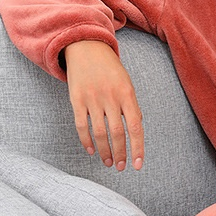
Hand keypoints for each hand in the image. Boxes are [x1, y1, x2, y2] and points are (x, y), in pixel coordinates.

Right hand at [64, 40, 144, 170]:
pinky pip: (81, 125)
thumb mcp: (127, 83)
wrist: (87, 48)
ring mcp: (93, 99)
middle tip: (122, 167)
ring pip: (100, 132)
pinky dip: (86, 140)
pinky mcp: (76, 100)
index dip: (138, 147)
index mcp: (128, 94)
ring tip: (109, 162)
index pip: (136, 126)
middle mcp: (111, 97)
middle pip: (117, 133)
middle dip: (121, 153)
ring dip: (105, 151)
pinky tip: (92, 150)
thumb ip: (131, 105)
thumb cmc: (111, 69)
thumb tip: (136, 127)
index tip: (138, 164)